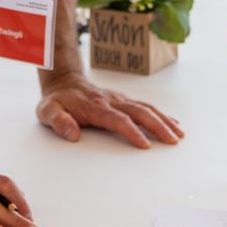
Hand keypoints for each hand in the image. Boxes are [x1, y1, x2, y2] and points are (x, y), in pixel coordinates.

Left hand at [37, 73, 182, 148]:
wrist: (63, 81)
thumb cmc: (57, 101)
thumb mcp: (47, 111)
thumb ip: (58, 121)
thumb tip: (72, 134)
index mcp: (95, 106)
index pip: (117, 120)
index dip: (132, 132)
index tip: (145, 145)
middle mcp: (111, 101)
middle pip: (139, 112)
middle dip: (158, 126)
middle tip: (173, 141)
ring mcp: (119, 99)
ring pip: (146, 108)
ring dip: (164, 121)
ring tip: (179, 134)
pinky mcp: (123, 100)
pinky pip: (145, 106)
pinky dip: (161, 115)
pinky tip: (173, 123)